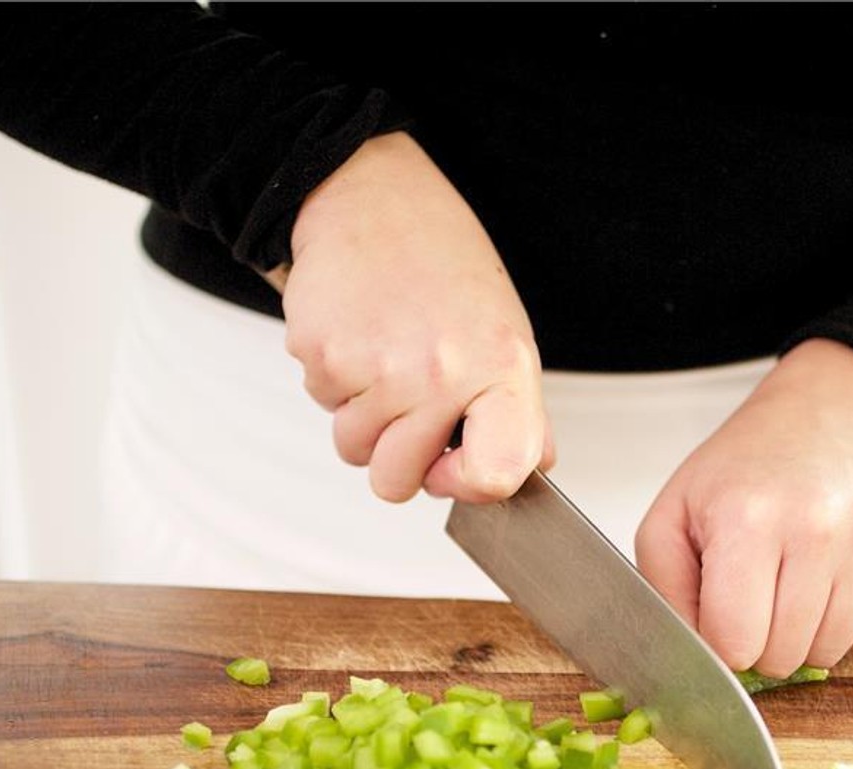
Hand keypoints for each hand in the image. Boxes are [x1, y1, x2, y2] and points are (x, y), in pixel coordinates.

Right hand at [271, 131, 551, 502]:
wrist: (372, 197)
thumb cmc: (442, 261)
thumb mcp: (506, 331)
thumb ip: (521, 413)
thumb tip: (531, 472)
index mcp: (499, 370)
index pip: (496, 475)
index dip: (468, 486)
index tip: (454, 465)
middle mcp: (439, 373)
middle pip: (397, 483)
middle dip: (397, 457)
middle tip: (408, 404)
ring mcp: (377, 367)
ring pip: (354, 449)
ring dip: (362, 417)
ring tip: (383, 360)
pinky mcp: (321, 354)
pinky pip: (321, 404)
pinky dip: (334, 381)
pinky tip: (357, 335)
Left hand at [634, 338, 852, 674]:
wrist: (825, 417)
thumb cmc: (740, 472)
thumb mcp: (672, 516)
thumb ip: (665, 590)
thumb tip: (690, 653)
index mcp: (748, 519)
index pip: (735, 642)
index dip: (719, 644)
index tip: (718, 618)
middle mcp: (817, 527)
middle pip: (783, 655)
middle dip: (759, 644)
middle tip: (751, 601)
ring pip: (829, 652)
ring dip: (800, 638)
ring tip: (785, 589)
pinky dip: (839, 622)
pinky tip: (822, 580)